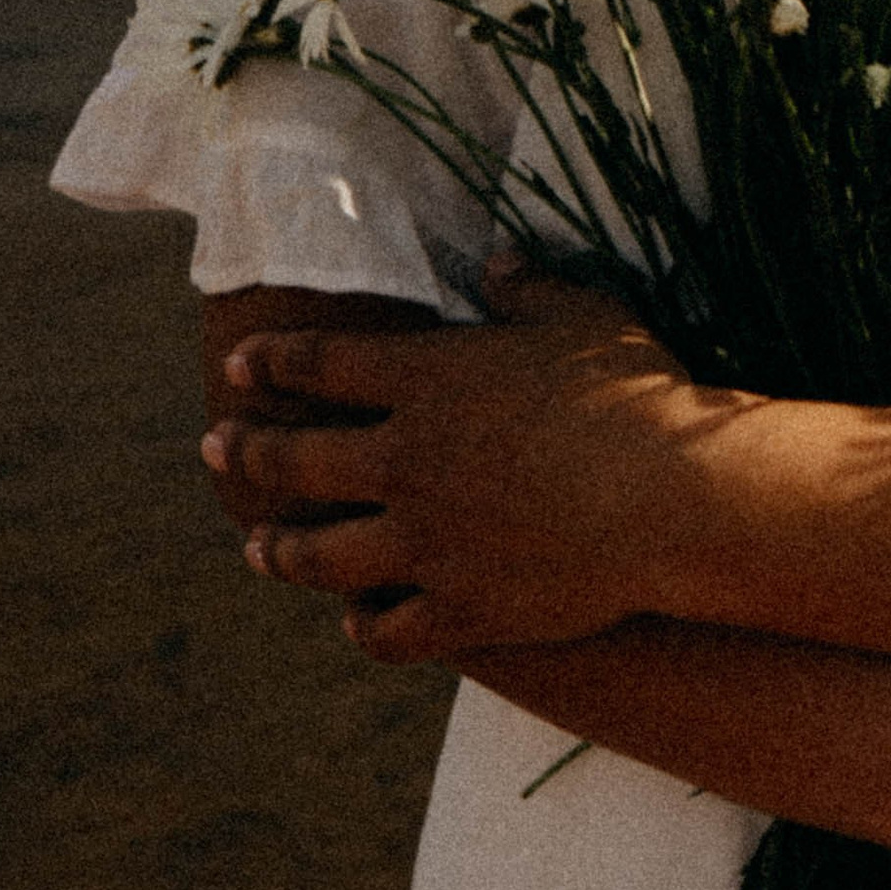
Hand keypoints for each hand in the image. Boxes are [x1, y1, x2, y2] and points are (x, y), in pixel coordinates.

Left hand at [206, 263, 706, 656]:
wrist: (676, 498)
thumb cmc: (639, 391)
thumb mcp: (586, 315)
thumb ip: (529, 287)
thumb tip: (495, 260)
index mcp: (428, 380)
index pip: (319, 363)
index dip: (271, 361)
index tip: (240, 365)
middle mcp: (406, 461)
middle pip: (295, 461)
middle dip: (244, 455)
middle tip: (213, 452)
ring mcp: (427, 542)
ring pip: (322, 555)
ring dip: (280, 551)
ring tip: (256, 550)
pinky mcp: (463, 607)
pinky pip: (390, 629)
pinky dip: (366, 627)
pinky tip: (358, 623)